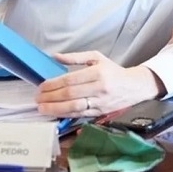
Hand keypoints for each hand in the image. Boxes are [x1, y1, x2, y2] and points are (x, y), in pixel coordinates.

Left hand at [37, 51, 164, 116]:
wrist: (135, 86)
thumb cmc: (113, 71)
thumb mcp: (97, 58)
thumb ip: (76, 57)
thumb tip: (55, 56)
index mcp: (98, 72)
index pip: (70, 80)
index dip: (53, 84)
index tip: (41, 87)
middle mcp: (99, 88)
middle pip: (70, 94)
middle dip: (50, 97)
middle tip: (37, 98)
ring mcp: (100, 102)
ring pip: (74, 107)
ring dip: (55, 109)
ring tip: (42, 108)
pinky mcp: (100, 112)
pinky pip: (80, 115)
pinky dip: (66, 115)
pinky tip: (56, 113)